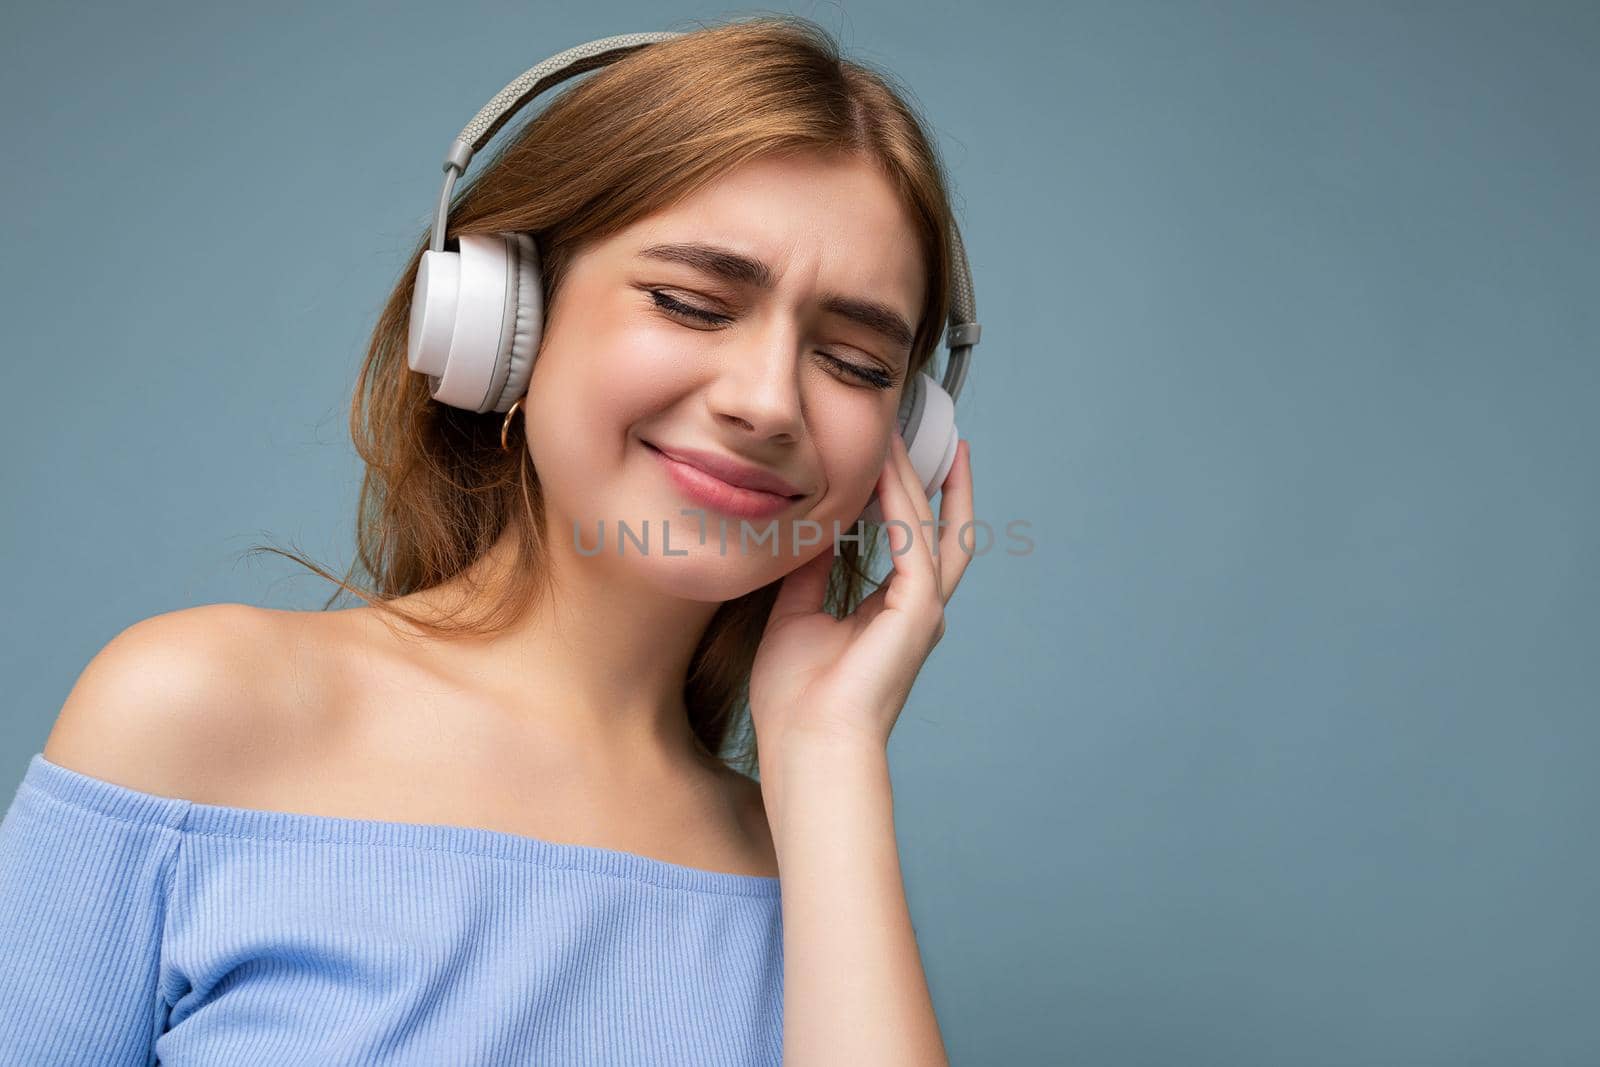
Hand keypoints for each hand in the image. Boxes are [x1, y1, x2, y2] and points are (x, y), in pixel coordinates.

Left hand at [748, 431, 975, 753]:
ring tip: (902, 427)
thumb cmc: (795, 698)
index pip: (909, 540)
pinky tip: (885, 465)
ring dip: (915, 474)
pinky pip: (914, 538)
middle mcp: (917, 608)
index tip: (894, 450)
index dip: (905, 494)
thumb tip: (808, 528)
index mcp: (892, 614)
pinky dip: (902, 499)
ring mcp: (924, 608)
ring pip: (930, 523)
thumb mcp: (794, 614)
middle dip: (931, 473)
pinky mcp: (919, 609)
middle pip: (938, 524)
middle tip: (919, 422)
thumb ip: (808, 570)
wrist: (806, 745)